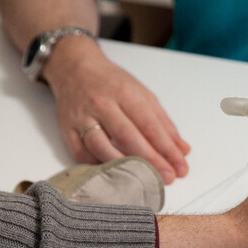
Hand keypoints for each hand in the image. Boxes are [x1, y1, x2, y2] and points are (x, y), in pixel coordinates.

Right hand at [44, 37, 189, 183]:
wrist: (75, 68)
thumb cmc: (112, 83)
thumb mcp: (143, 95)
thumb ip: (164, 123)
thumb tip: (182, 149)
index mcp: (125, 93)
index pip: (150, 126)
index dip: (167, 149)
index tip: (180, 166)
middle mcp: (102, 104)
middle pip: (128, 137)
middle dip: (151, 160)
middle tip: (168, 177)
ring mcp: (81, 117)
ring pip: (102, 147)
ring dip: (125, 166)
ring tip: (143, 180)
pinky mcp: (66, 128)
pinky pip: (81, 152)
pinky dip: (97, 165)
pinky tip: (114, 172)